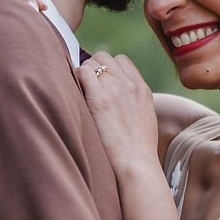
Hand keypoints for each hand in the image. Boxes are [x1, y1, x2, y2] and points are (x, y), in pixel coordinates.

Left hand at [76, 52, 159, 170]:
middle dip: (93, 66)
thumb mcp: (145, 117)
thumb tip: (118, 99)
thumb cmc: (138, 148)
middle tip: (86, 85)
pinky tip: (74, 92)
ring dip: (84, 73)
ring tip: (79, 91)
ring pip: (92, 62)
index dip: (107, 68)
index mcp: (141, 88)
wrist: (137, 162)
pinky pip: (82, 72)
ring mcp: (114, 89)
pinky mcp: (99, 99)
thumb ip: (134, 102)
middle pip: (105, 57)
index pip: (121, 60)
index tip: (99, 81)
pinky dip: (76, 77)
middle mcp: (128, 84)